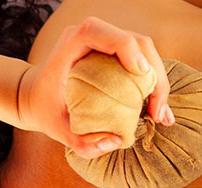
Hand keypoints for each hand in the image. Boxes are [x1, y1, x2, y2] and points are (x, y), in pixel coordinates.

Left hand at [17, 17, 172, 158]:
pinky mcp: (120, 57)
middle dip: (155, 77)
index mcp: (73, 46)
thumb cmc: (48, 111)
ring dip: (160, 83)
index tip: (141, 74)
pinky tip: (158, 110)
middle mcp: (94, 40)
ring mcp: (110, 47)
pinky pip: (146, 63)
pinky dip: (156, 85)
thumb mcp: (59, 130)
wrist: (40, 98)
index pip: (100, 32)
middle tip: (159, 114)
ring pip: (147, 53)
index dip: (126, 47)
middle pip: (137, 43)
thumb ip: (82, 142)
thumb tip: (115, 141)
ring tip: (161, 116)